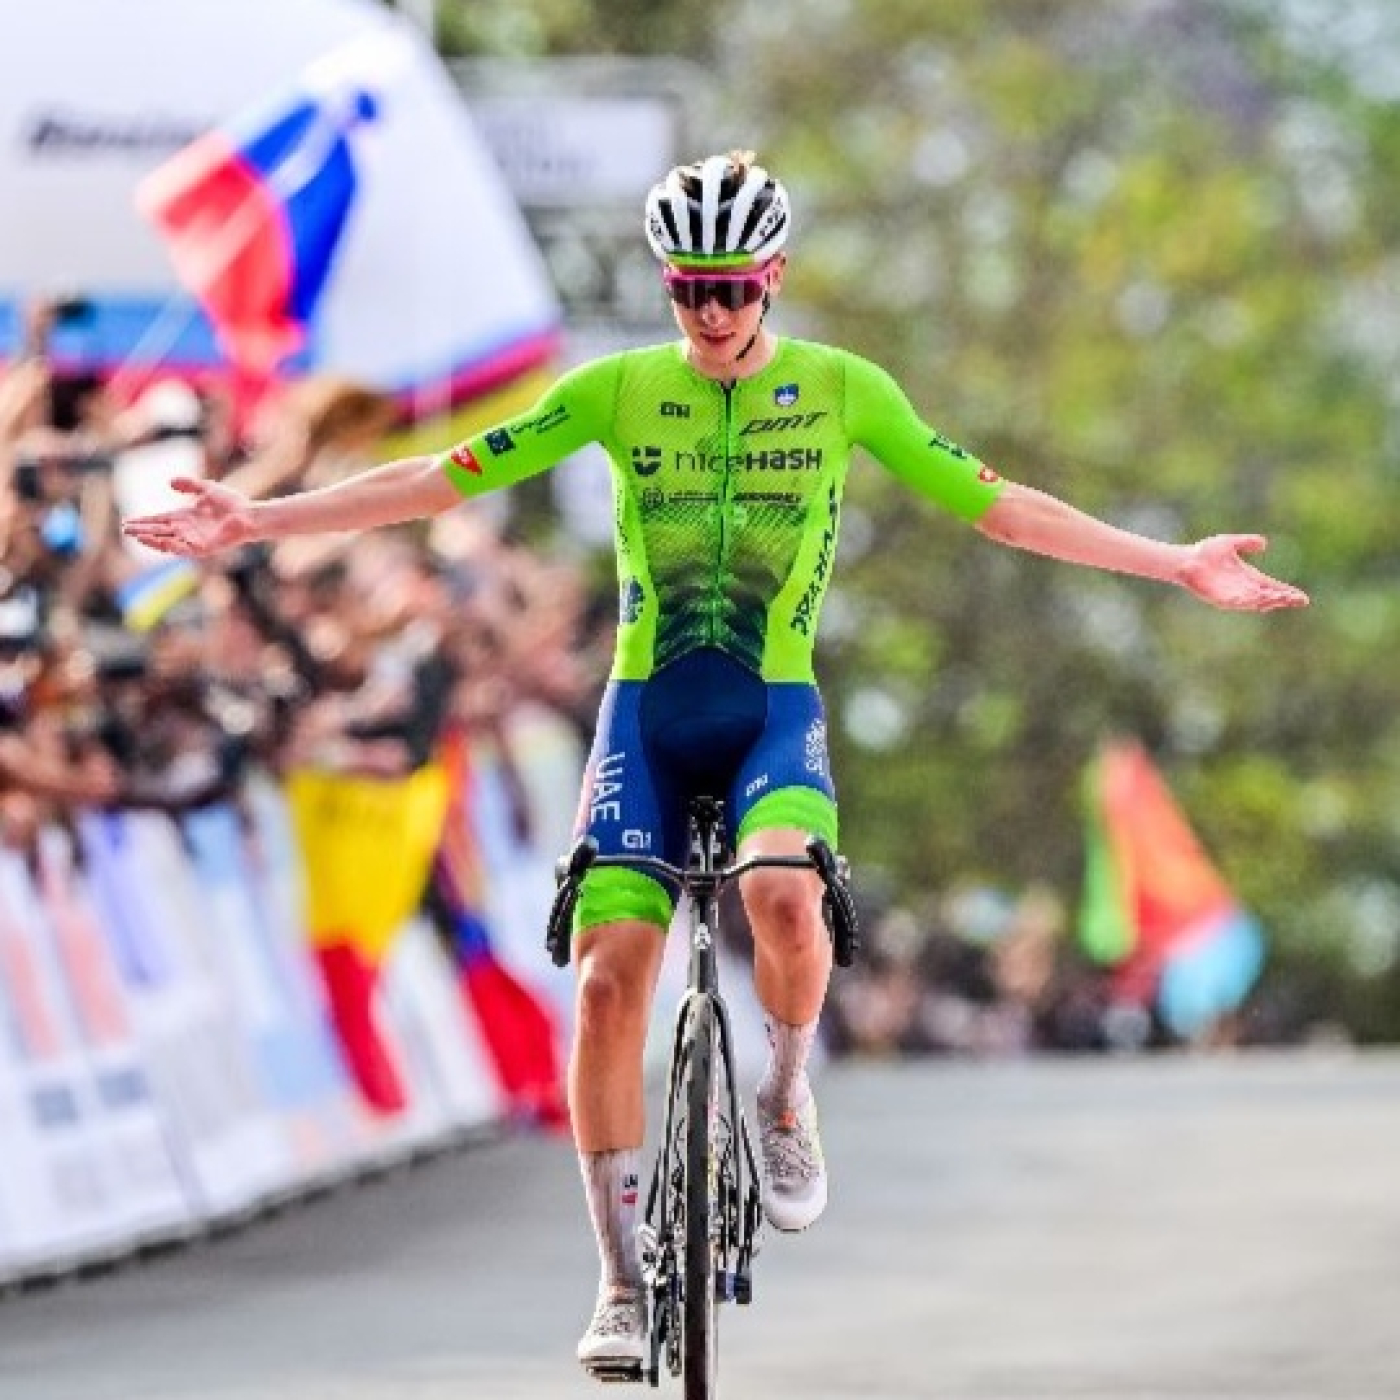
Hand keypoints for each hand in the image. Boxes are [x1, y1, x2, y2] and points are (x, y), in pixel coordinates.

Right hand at [122, 476, 254, 557]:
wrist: (250, 514)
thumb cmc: (232, 503)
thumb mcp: (207, 488)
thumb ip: (189, 485)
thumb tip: (170, 482)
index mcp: (185, 517)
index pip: (159, 521)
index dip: (143, 521)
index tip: (126, 522)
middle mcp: (187, 530)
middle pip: (159, 532)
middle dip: (142, 531)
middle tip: (125, 530)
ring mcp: (195, 540)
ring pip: (168, 542)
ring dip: (153, 540)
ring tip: (137, 536)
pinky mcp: (204, 548)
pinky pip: (184, 549)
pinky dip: (172, 545)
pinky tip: (160, 541)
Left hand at [1177, 535, 1308, 610]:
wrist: (1185, 559)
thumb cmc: (1205, 552)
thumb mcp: (1230, 543)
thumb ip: (1246, 542)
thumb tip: (1264, 543)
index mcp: (1248, 577)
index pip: (1272, 587)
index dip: (1287, 593)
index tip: (1303, 599)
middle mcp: (1242, 589)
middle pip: (1267, 597)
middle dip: (1282, 598)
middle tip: (1296, 600)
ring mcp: (1230, 595)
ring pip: (1253, 602)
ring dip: (1267, 600)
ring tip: (1280, 599)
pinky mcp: (1218, 598)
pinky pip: (1234, 602)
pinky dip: (1244, 601)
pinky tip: (1255, 601)